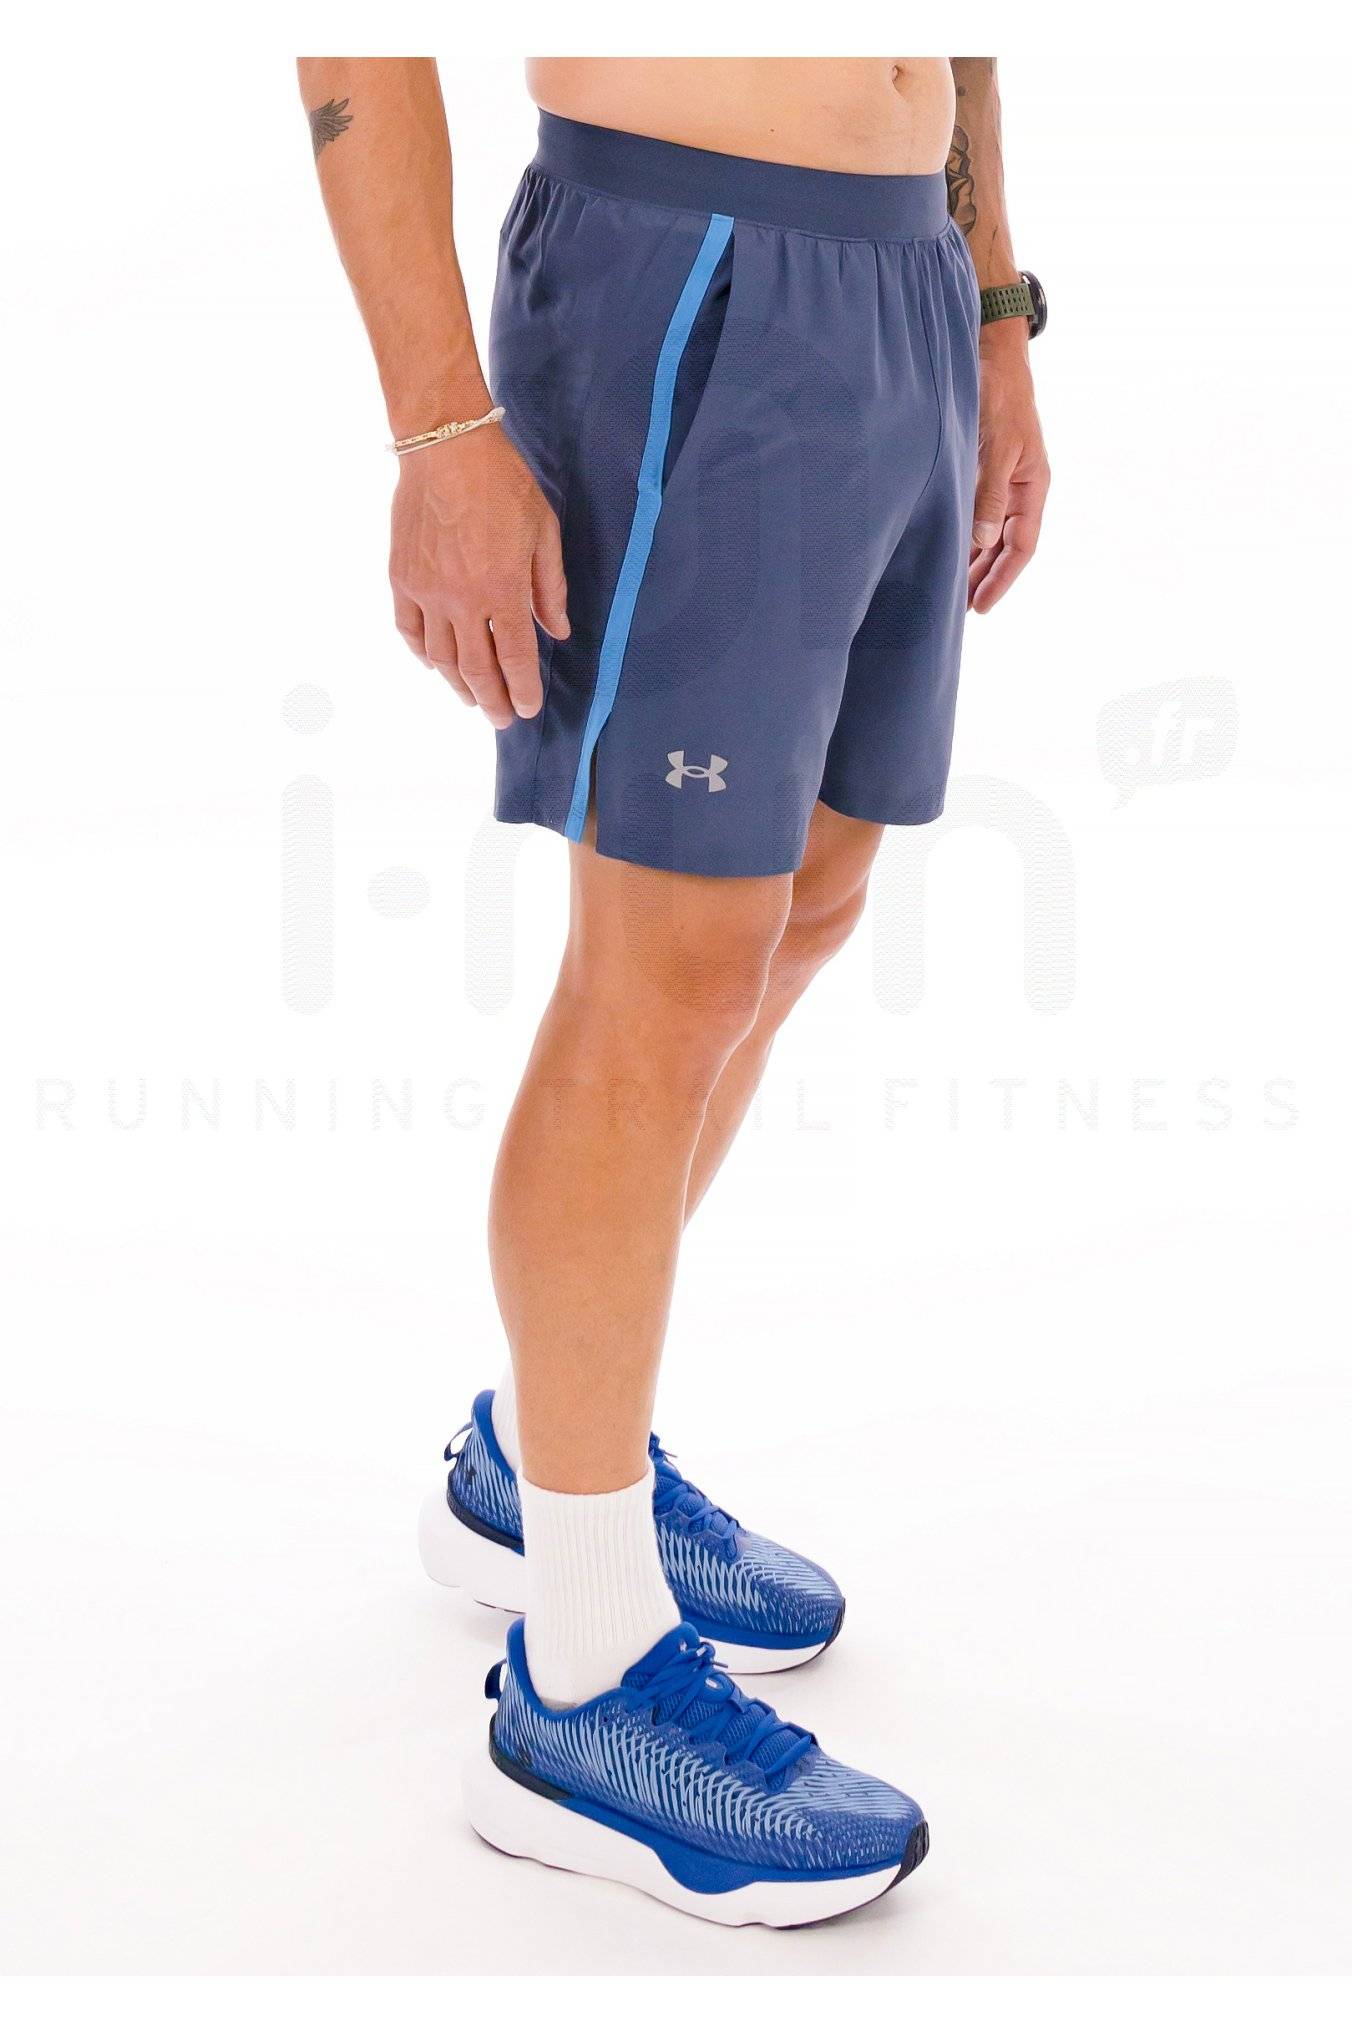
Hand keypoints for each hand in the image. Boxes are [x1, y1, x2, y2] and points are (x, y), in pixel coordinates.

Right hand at [390, 421, 568, 726]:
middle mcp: (462, 601)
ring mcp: (427, 592)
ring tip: (473, 698)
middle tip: (501, 719)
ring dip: (458, 685)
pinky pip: (410, 631)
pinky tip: (434, 664)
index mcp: (502, 590)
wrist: (446, 448)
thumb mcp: (543, 533)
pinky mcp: (402, 578)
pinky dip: (423, 654)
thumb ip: (550, 588)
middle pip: (476, 669)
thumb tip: (557, 632)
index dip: (522, 690)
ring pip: (441, 658)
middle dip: (492, 701)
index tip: (527, 709)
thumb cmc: (502, 484)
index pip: (515, 658)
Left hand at [968, 320, 1049, 613]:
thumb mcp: (995, 445)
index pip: (1022, 545)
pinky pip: (973, 511)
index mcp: (1032, 484)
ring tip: (951, 590)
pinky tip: (945, 548)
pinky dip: (961, 534)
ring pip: (988, 531)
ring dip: (972, 560)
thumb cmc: (998, 392)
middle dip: (984, 577)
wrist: (988, 349)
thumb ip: (988, 493)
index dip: (1002, 579)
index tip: (981, 608)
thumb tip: (981, 541)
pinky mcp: (978, 466)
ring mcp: (999, 476)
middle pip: (1004, 545)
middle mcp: (1018, 485)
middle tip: (959, 610)